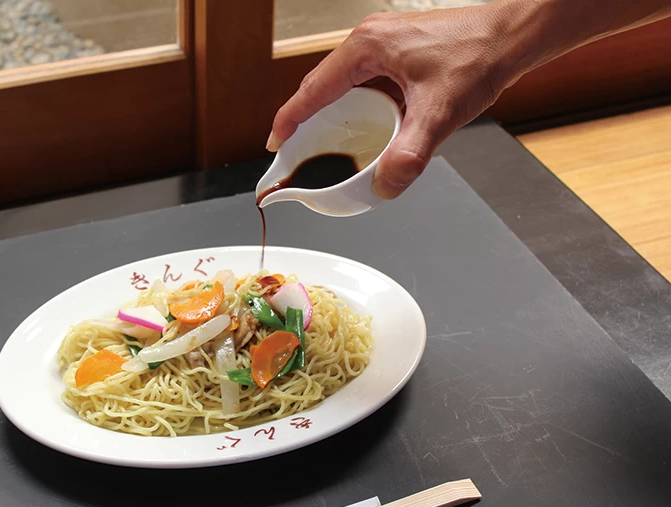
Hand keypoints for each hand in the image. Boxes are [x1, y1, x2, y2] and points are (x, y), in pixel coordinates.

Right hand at [267, 5, 521, 199]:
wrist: (513, 36)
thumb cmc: (479, 56)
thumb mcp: (440, 111)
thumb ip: (410, 153)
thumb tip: (384, 186)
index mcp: (367, 46)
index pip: (313, 89)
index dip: (289, 119)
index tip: (276, 145)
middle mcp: (370, 41)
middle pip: (322, 86)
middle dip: (305, 120)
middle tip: (296, 152)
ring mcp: (384, 46)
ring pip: (343, 86)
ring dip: (331, 115)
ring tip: (323, 146)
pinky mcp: (398, 54)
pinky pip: (363, 84)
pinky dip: (355, 109)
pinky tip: (363, 130)